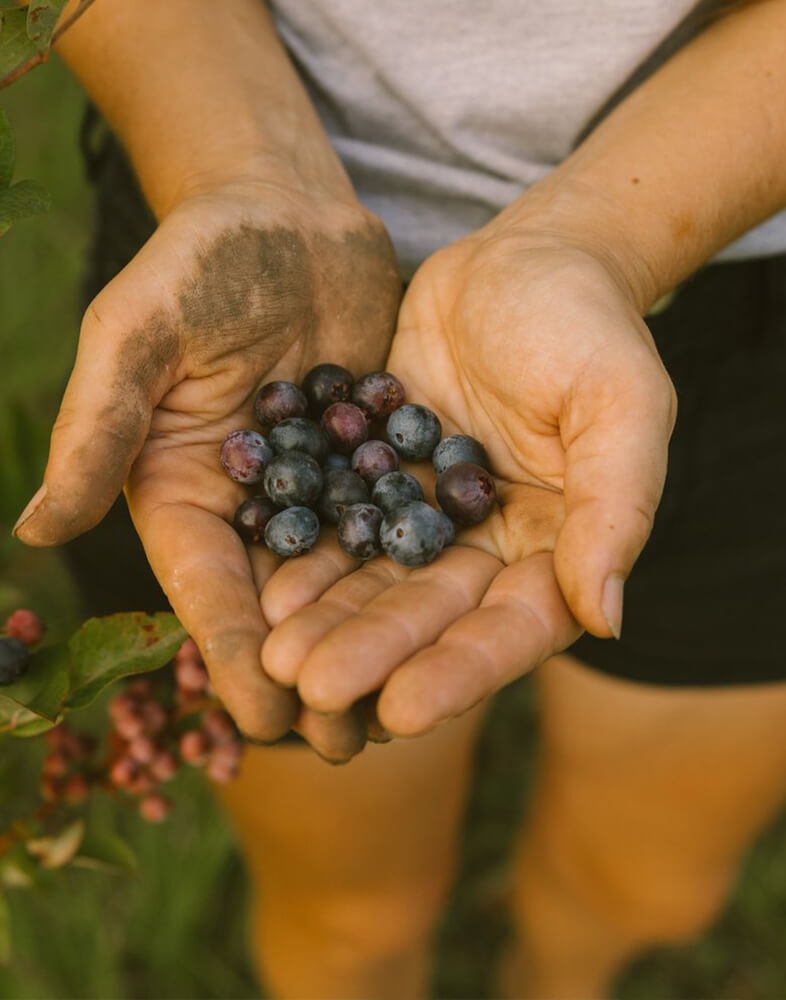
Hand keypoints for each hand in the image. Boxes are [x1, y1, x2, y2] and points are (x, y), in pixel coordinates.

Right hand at [14, 180, 401, 753]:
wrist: (282, 212)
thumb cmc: (195, 262)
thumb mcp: (135, 336)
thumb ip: (97, 430)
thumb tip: (33, 530)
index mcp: (183, 491)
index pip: (208, 588)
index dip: (235, 657)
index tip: (269, 723)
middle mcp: (250, 503)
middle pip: (279, 604)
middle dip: (311, 673)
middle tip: (349, 744)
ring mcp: (317, 485)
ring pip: (344, 579)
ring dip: (371, 641)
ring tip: (407, 705)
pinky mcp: (371, 459)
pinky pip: (395, 522)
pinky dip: (417, 570)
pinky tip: (454, 616)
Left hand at [260, 217, 675, 739]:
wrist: (525, 258)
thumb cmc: (588, 323)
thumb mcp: (620, 403)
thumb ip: (614, 507)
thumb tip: (604, 618)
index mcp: (558, 546)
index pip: (511, 628)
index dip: (459, 671)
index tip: (401, 711)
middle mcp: (491, 545)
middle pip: (430, 616)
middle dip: (372, 654)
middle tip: (311, 690)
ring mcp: (430, 514)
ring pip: (377, 581)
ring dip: (328, 621)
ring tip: (275, 656)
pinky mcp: (382, 476)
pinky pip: (342, 524)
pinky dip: (307, 558)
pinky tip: (265, 588)